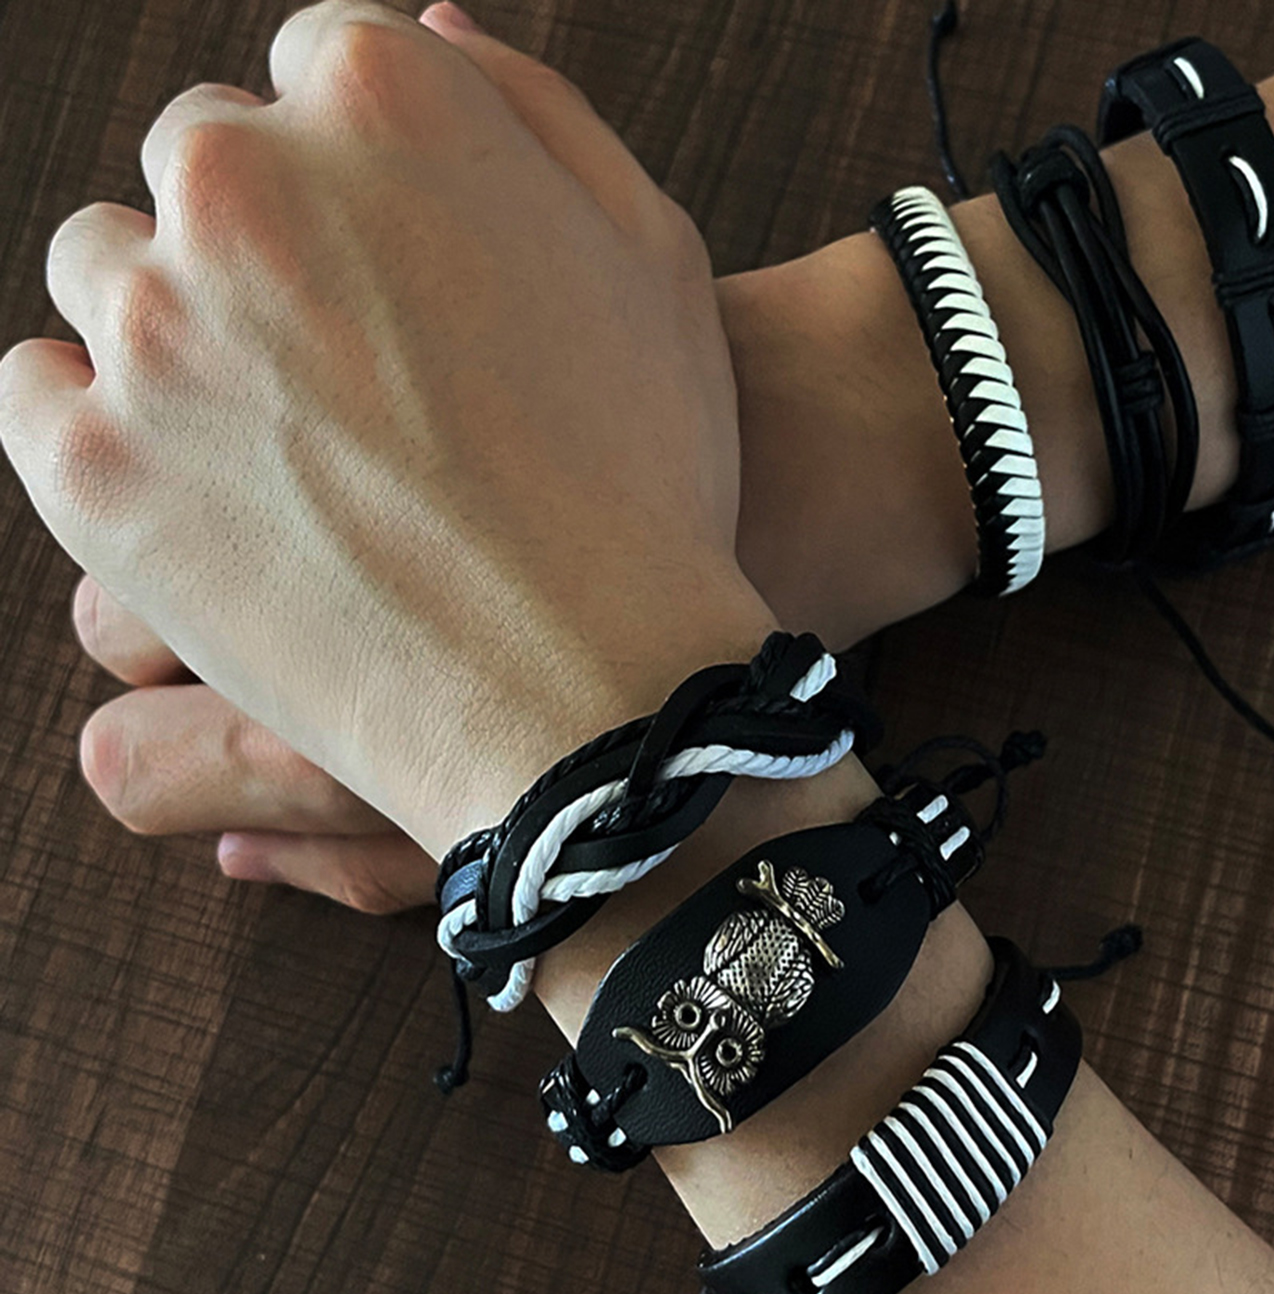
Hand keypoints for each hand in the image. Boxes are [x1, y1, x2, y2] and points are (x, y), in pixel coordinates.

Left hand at [5, 0, 775, 865]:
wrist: (601, 688)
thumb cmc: (651, 480)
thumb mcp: (653, 255)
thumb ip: (531, 109)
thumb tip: (428, 23)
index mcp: (384, 95)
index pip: (314, 74)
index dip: (367, 185)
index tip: (399, 279)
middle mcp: (241, 180)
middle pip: (202, 166)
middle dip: (268, 248)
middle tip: (354, 377)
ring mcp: (153, 327)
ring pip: (108, 275)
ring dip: (179, 331)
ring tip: (285, 445)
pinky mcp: (95, 468)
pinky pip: (39, 397)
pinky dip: (101, 424)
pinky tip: (192, 476)